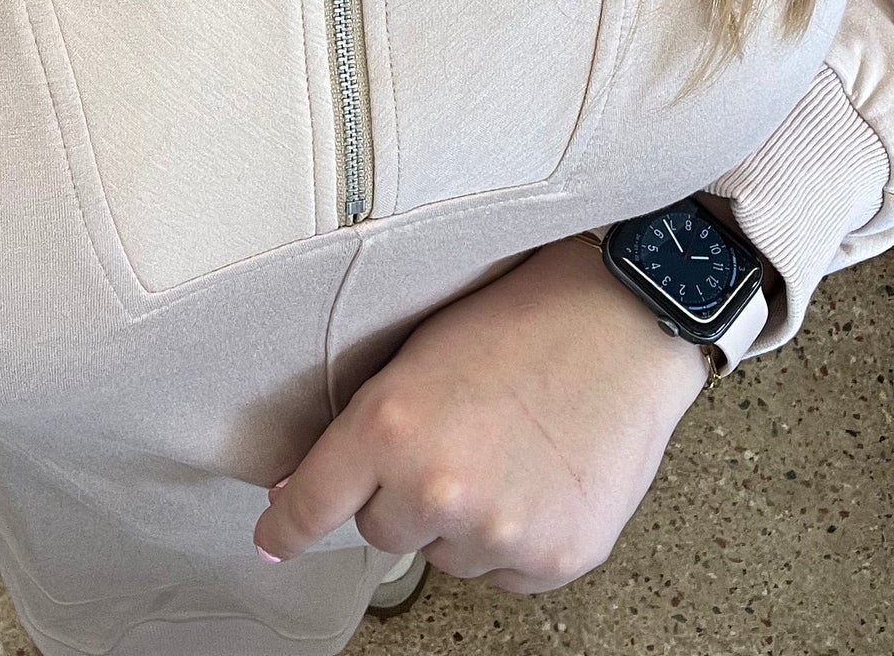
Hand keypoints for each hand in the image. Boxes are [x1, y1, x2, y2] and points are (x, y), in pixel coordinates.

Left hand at [252, 235, 709, 593]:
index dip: (286, 525)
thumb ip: (366, 426)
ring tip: (505, 450)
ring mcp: (495, 532)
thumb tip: (312, 483)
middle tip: (451, 439)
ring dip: (461, 520)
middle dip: (402, 495)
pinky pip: (503, 573)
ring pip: (444, 555)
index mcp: (389, 427)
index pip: (312, 504)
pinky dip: (514, 539)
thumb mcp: (416, 355)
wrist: (621, 322)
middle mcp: (435, 488)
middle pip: (380, 532)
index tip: (272, 540)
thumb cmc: (521, 320)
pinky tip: (537, 479)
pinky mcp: (550, 560)